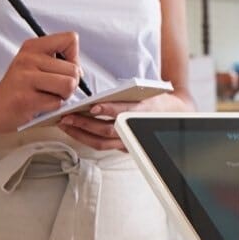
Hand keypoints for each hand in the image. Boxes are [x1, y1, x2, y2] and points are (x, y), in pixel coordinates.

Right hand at [0, 32, 82, 132]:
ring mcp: (25, 78)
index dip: (74, 57)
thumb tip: (80, 72)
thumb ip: (59, 61)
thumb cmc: (20, 87)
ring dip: (63, 96)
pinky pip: (57, 103)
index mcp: (33, 46)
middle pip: (74, 69)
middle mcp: (28, 58)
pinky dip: (52, 107)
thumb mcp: (35, 64)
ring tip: (48, 96)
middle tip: (53, 89)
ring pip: (69, 85)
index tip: (62, 68)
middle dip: (70, 83)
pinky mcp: (26, 99)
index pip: (70, 39)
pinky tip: (38, 105)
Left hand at [58, 91, 194, 150]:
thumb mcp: (147, 92)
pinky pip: (102, 146)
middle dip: (84, 124)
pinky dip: (86, 139)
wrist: (172, 117)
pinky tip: (75, 131)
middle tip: (68, 116)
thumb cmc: (156, 101)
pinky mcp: (124, 147)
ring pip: (101, 143)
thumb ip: (127, 95)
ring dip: (80, 134)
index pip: (124, 113)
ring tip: (66, 124)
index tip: (94, 106)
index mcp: (143, 112)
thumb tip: (99, 100)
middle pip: (107, 131)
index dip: (109, 110)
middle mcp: (135, 130)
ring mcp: (129, 142)